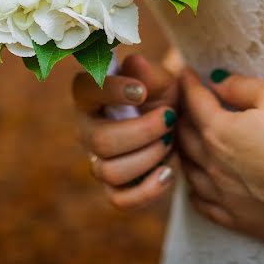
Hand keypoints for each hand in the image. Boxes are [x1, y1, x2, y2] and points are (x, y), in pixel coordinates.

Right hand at [71, 53, 179, 209]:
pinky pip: (120, 200)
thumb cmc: (163, 96)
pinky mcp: (115, 189)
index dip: (110, 92)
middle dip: (140, 131)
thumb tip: (135, 63)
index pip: (85, 91)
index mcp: (91, 96)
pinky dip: (147, 190)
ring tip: (170, 143)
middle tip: (169, 118)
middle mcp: (87, 130)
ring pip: (109, 171)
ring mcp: (99, 161)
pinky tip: (168, 172)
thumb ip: (149, 73)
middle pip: (99, 140)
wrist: (178, 125)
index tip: (141, 91)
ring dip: (147, 157)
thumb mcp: (163, 80)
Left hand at [178, 68, 263, 243]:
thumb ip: (241, 87)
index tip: (186, 72)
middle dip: (181, 115)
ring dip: (183, 151)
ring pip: (189, 171)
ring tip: (185, 139)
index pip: (194, 102)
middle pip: (185, 136)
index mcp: (220, 131)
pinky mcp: (240, 220)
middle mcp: (214, 164)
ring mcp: (225, 195)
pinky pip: (203, 205)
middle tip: (184, 103)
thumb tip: (216, 82)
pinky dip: (194, 190)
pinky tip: (196, 184)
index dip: (188, 83)